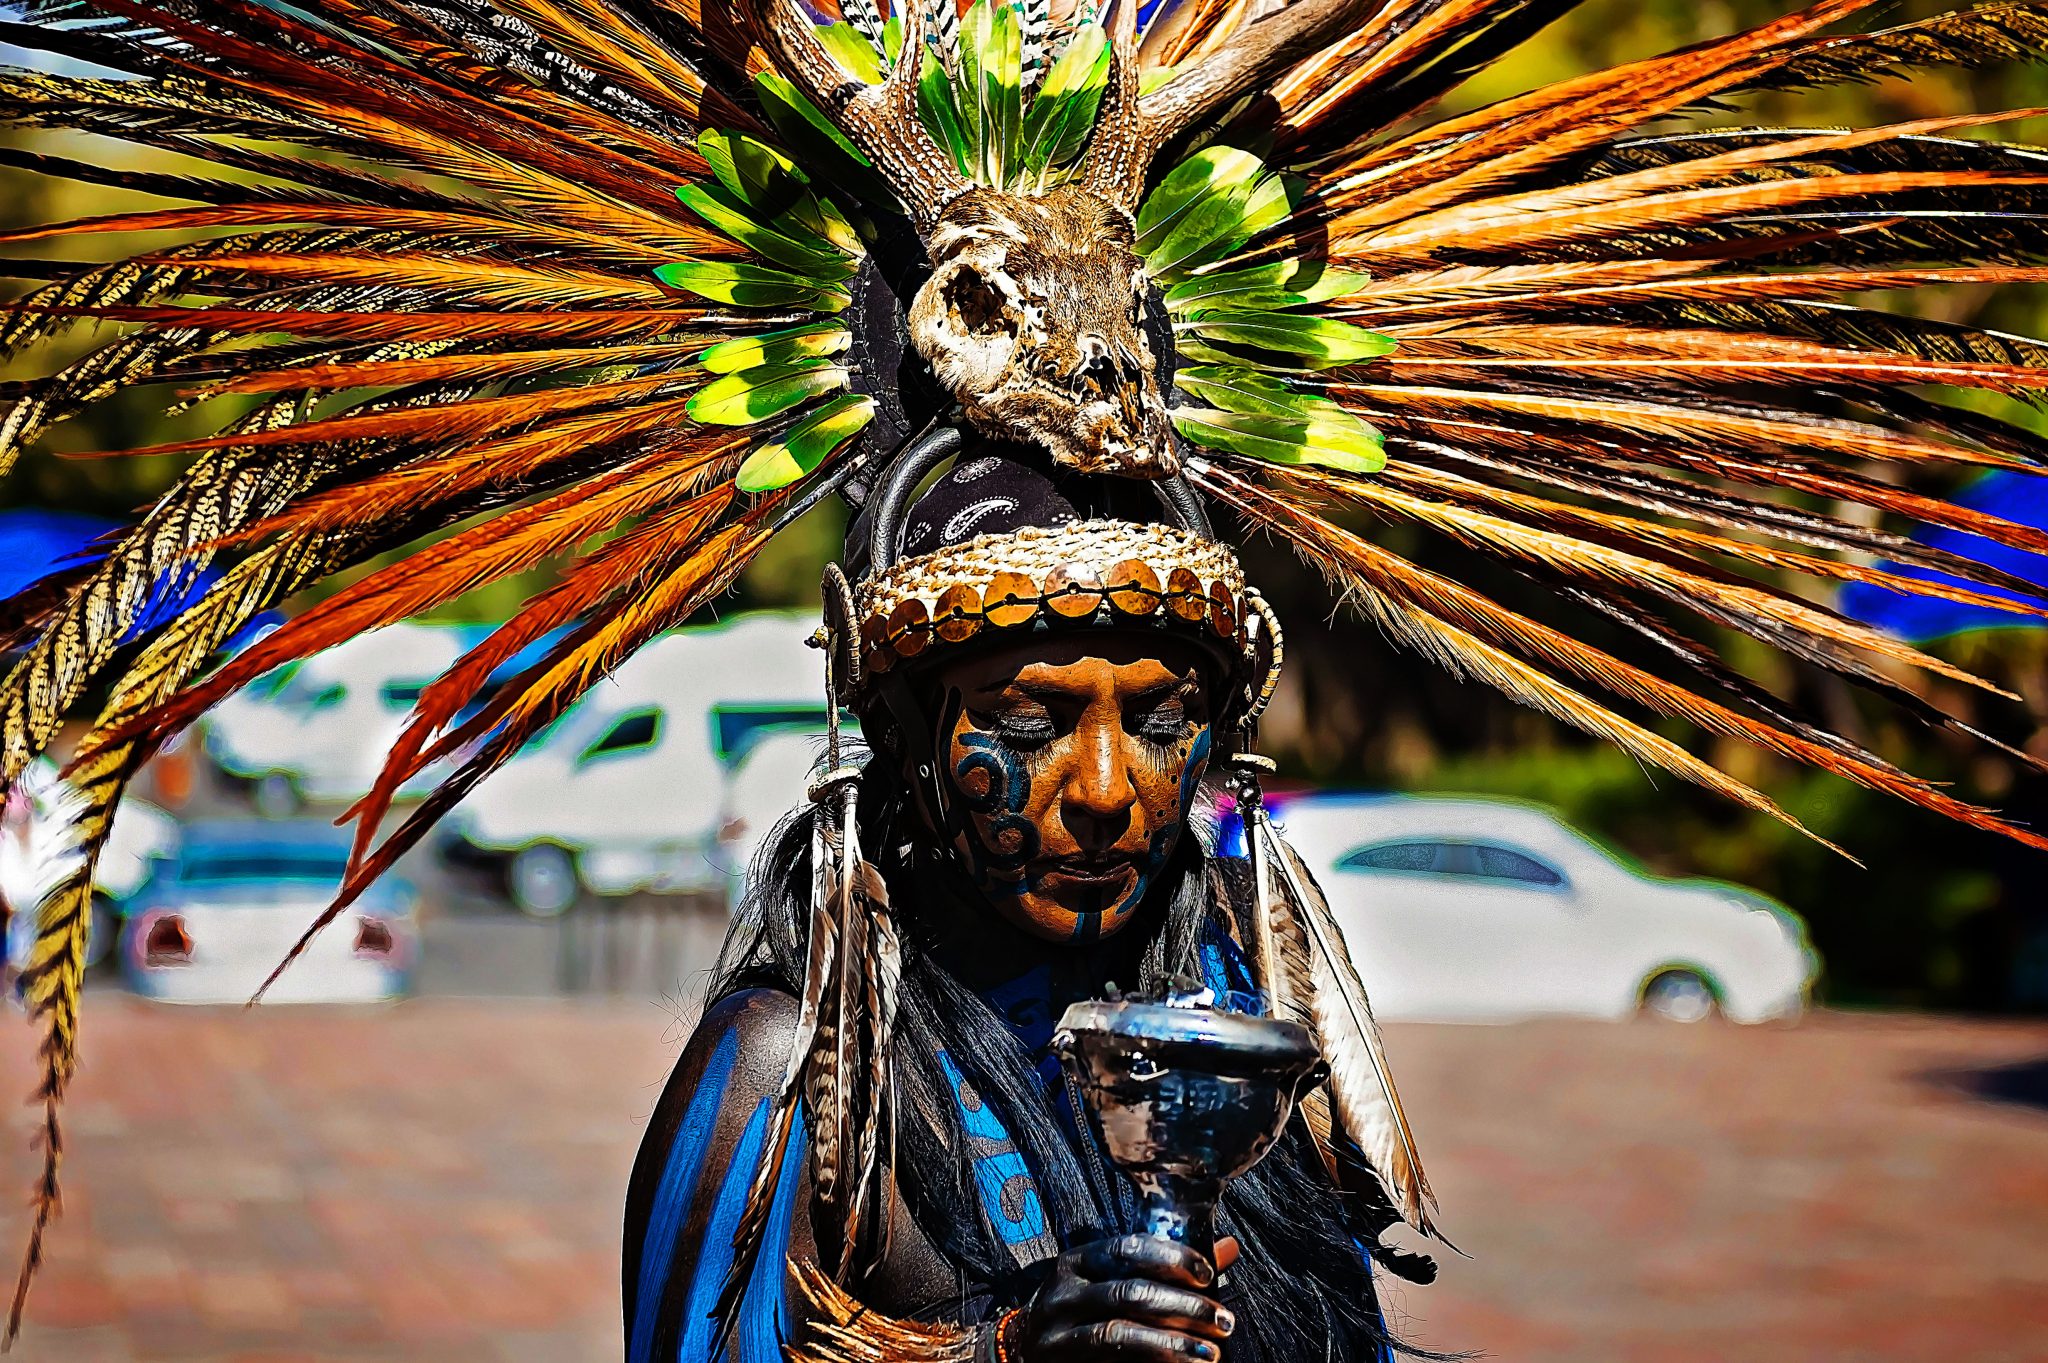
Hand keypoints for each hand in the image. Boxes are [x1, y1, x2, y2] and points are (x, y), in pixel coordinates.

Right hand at [1000, 1234, 1239, 1361]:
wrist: (1023, 1351)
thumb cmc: (1083, 1309)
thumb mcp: (1115, 1279)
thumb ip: (1170, 1267)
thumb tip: (1229, 1248)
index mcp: (1078, 1261)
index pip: (1127, 1248)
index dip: (1170, 1258)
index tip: (1208, 1274)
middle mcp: (1063, 1293)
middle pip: (1129, 1293)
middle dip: (1183, 1307)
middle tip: (1223, 1322)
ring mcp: (1059, 1334)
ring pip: (1120, 1334)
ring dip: (1171, 1343)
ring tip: (1209, 1354)